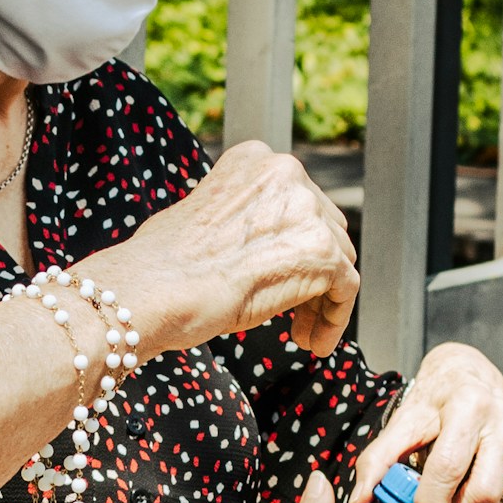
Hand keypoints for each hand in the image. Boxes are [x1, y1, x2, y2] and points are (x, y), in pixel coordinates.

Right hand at [109, 140, 357, 359]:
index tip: (276, 274)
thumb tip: (256, 243)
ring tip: (300, 332)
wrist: (155, 290)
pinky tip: (314, 342)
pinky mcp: (324, 252)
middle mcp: (286, 173)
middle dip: (311, 270)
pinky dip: (334, 318)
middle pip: (323, 227)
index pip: (295, 202)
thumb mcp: (200, 218)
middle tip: (292, 311)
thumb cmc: (160, 267)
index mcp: (255, 160)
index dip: (290, 243)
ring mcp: (308, 211)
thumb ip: (240, 219)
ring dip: (321, 298)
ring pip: (338, 259)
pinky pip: (346, 290)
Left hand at [349, 343, 502, 502]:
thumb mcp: (402, 421)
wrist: (467, 372)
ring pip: (500, 499)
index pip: (450, 469)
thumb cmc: (434, 398)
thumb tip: (361, 499)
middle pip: (485, 492)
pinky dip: (487, 500)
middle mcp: (502, 420)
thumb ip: (378, 460)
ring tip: (450, 496)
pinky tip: (470, 481)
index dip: (432, 502)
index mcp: (469, 406)